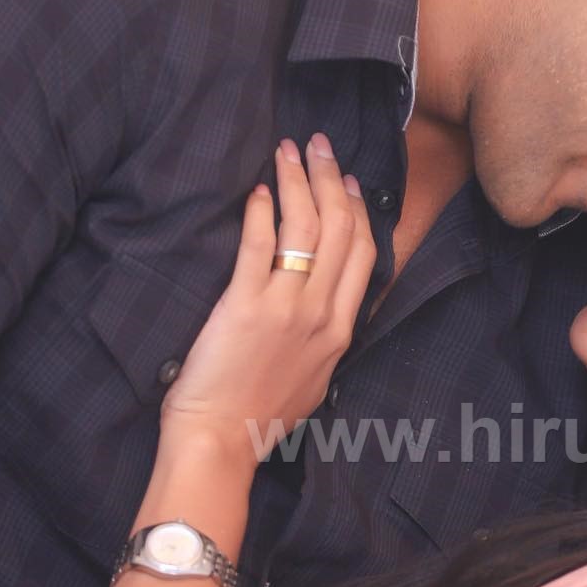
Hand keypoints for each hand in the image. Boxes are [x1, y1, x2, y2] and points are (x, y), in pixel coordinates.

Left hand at [161, 134, 373, 462]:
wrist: (221, 440)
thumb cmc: (258, 416)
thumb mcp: (314, 380)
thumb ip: (325, 341)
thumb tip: (326, 312)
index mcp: (340, 331)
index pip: (364, 255)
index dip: (358, 210)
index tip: (349, 181)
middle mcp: (321, 314)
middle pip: (341, 231)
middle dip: (332, 179)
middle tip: (319, 145)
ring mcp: (286, 309)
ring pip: (306, 230)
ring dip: (298, 182)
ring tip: (288, 151)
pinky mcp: (245, 306)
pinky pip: (259, 247)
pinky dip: (260, 213)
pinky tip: (257, 190)